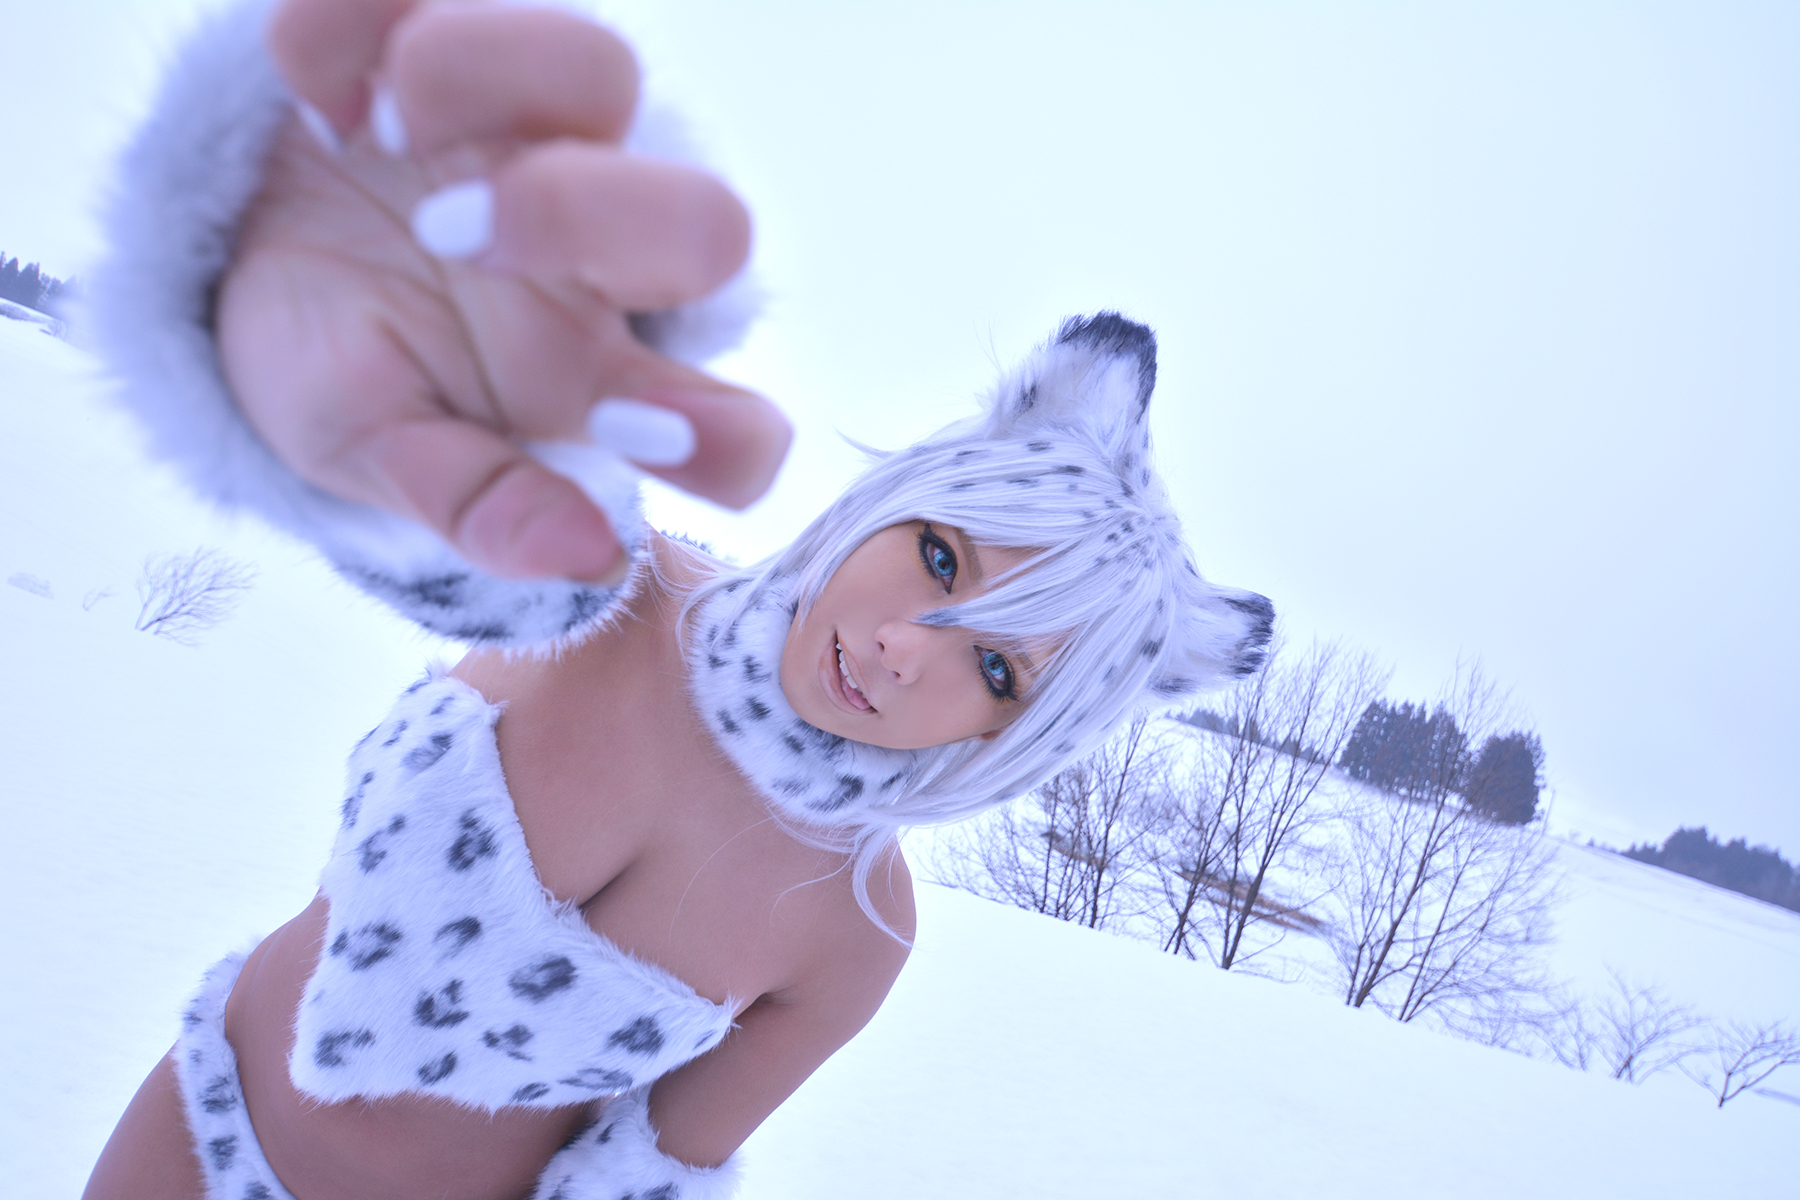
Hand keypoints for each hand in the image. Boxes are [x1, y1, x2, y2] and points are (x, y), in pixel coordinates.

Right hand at [216, 0, 789, 582]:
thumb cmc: (343, 366)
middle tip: (445, 229)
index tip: (623, 428)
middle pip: (710, 224)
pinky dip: (373, 21)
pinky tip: (320, 91)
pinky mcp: (464, 25)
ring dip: (481, 82)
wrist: (239, 262)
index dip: (720, 438)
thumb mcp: (382, 450)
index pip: (740, 433)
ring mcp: (548, 126)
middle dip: (587, 219)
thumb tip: (586, 556)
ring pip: (599, 66)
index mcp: (606, 381)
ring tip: (376, 134)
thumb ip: (478, 502)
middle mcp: (611, 251)